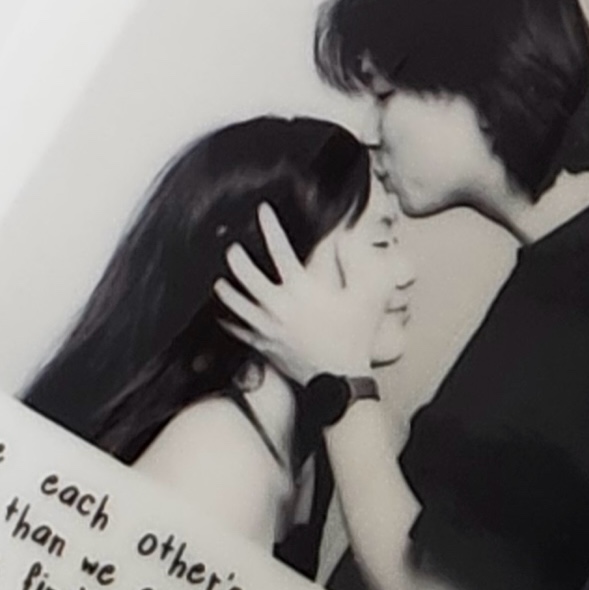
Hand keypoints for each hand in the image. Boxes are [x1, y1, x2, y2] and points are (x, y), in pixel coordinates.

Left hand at [215, 204, 384, 385]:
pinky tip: (221, 312)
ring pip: (233, 302)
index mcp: (302, 289)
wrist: (340, 380)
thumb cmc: (355, 336)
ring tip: (220, 278)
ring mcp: (266, 327)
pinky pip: (235, 329)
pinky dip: (225, 318)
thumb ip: (358, 264)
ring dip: (224, 287)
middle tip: (232, 245)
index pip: (280, 250)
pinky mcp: (261, 345)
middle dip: (236, 255)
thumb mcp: (368, 296)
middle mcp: (278, 306)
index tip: (262, 209)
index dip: (270, 226)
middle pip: (245, 274)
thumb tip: (344, 240)